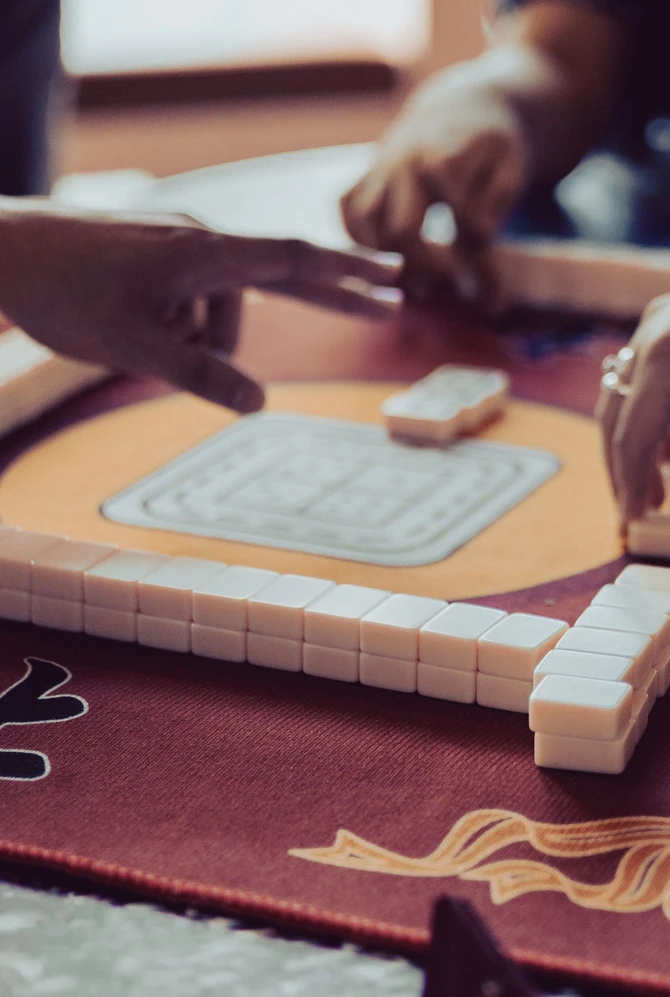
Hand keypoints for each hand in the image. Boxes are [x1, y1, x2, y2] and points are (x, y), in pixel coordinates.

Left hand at [0, 202, 401, 412]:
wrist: (4, 250)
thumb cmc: (66, 295)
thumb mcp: (136, 348)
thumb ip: (201, 377)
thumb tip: (260, 405)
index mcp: (206, 254)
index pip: (294, 261)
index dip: (348, 276)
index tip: (393, 280)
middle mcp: (202, 240)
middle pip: (282, 273)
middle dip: (333, 295)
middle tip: (392, 299)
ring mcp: (180, 244)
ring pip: (220, 305)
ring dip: (200, 338)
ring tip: (141, 346)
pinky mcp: (159, 252)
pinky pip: (193, 296)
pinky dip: (183, 325)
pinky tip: (144, 331)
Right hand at [341, 65, 526, 304]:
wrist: (460, 107)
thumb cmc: (489, 148)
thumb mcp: (508, 176)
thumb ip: (493, 221)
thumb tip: (481, 283)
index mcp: (445, 160)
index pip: (459, 226)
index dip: (478, 267)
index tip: (493, 297)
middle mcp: (403, 164)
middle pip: (400, 233)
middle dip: (425, 270)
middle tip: (446, 289)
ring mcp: (377, 170)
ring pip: (363, 226)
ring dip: (384, 262)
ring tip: (412, 282)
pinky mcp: (361, 177)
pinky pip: (347, 212)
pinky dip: (358, 240)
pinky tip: (384, 257)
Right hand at [596, 295, 669, 527]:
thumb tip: (659, 467)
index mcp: (665, 355)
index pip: (632, 437)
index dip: (632, 485)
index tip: (634, 520)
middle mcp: (650, 333)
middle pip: (614, 416)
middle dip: (621, 468)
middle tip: (634, 508)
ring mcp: (655, 318)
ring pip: (620, 393)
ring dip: (631, 442)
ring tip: (650, 482)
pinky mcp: (664, 314)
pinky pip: (640, 372)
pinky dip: (647, 409)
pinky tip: (663, 441)